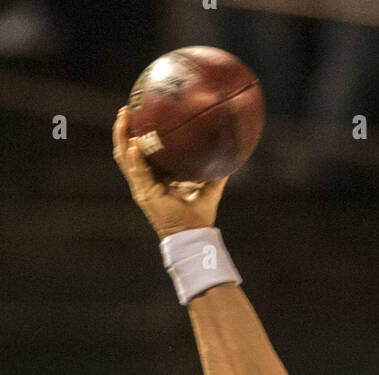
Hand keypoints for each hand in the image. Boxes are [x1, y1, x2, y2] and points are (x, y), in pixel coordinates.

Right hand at [112, 107, 227, 238]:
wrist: (193, 236)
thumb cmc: (199, 216)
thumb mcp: (208, 188)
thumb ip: (216, 172)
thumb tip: (231, 153)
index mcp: (155, 178)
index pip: (139, 152)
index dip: (135, 134)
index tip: (138, 114)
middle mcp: (144, 181)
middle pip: (126, 151)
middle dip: (123, 131)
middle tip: (125, 110)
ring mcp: (142, 188)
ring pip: (124, 159)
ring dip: (122, 138)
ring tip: (123, 119)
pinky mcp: (145, 195)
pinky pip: (137, 173)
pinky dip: (134, 158)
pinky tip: (134, 145)